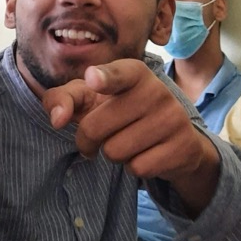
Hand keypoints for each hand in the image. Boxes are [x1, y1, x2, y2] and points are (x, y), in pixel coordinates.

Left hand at [43, 61, 218, 209]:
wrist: (173, 138)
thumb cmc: (118, 111)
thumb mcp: (90, 98)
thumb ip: (62, 98)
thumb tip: (57, 119)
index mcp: (133, 72)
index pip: (117, 73)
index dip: (104, 77)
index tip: (92, 80)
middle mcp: (156, 90)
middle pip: (95, 127)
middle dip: (88, 140)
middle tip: (99, 137)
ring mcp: (173, 118)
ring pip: (115, 151)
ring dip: (113, 154)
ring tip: (127, 142)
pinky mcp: (183, 146)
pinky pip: (138, 167)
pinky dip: (134, 166)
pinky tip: (145, 154)